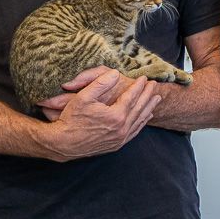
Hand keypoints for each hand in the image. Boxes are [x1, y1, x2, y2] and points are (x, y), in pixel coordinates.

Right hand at [41, 70, 160, 159]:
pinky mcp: (116, 145)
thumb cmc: (71, 119)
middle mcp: (121, 129)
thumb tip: (116, 73)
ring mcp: (120, 139)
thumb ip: (101, 83)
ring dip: (148, 109)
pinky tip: (145, 118)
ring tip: (156, 99)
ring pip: (139, 121)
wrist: (63, 143)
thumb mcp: (83, 97)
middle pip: (139, 108)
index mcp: (115, 116)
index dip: (138, 86)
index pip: (131, 98)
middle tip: (155, 85)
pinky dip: (141, 123)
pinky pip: (133, 132)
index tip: (144, 78)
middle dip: (148, 95)